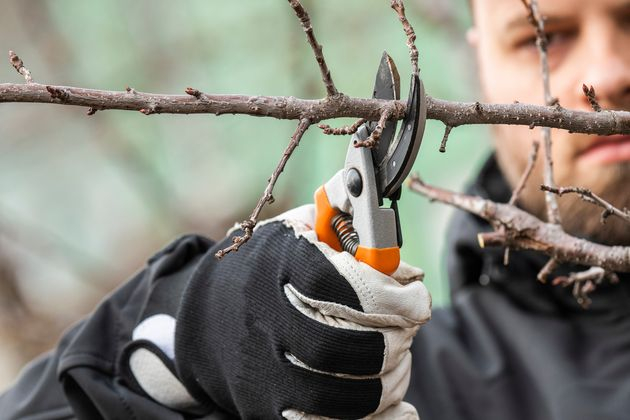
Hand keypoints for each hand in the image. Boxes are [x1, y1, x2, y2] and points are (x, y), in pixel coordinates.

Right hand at [133, 205, 430, 418]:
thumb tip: (402, 263)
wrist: (204, 317)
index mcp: (273, 265)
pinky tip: (390, 404)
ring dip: (384, 383)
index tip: (415, 300)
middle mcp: (261, 319)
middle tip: (406, 335)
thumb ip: (347, 233)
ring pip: (335, 395)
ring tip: (395, 364)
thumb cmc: (267, 269)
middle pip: (337, 346)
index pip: (333, 284)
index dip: (387, 296)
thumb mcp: (298, 232)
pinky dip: (368, 418)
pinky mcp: (264, 406)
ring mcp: (259, 370)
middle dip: (389, 344)